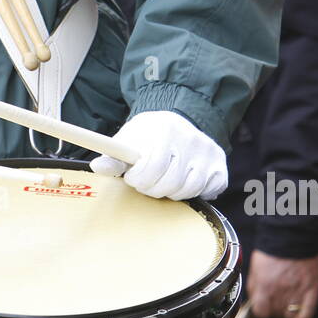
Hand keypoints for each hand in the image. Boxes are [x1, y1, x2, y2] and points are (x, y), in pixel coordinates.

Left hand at [90, 111, 226, 199]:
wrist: (177, 124)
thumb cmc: (147, 137)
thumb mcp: (128, 141)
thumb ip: (114, 156)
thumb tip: (98, 166)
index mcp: (165, 129)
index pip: (152, 167)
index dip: (139, 179)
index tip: (133, 177)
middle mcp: (191, 138)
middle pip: (170, 182)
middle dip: (152, 188)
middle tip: (147, 182)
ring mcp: (208, 152)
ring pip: (188, 189)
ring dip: (171, 192)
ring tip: (164, 181)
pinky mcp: (220, 166)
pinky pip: (206, 191)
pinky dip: (194, 193)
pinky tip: (184, 181)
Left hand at [247, 249, 317, 317]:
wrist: (293, 235)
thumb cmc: (272, 249)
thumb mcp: (255, 266)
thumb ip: (253, 286)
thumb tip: (254, 301)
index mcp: (264, 285)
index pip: (261, 312)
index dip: (262, 310)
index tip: (263, 307)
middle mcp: (280, 291)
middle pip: (275, 314)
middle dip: (274, 309)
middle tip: (276, 300)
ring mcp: (297, 291)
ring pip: (290, 315)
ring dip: (287, 313)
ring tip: (286, 304)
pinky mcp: (311, 289)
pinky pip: (307, 312)